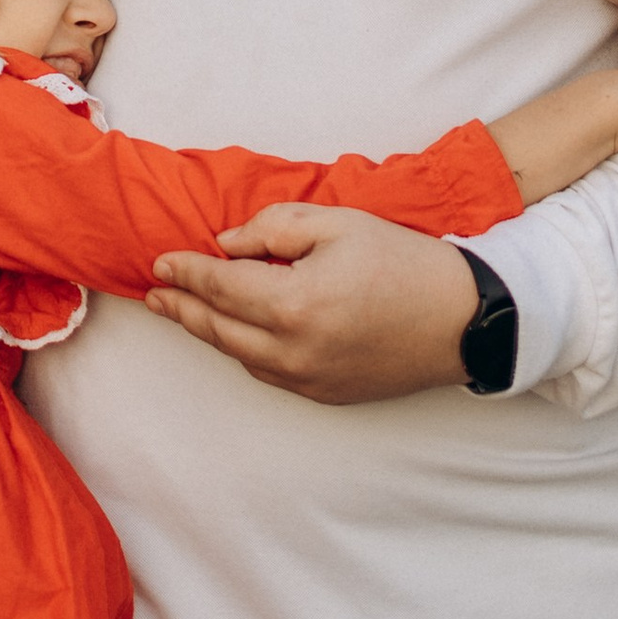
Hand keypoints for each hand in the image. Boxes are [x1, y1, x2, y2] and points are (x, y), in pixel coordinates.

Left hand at [144, 200, 478, 401]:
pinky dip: (244, 350)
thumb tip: (228, 244)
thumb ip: (274, 228)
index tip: (159, 262)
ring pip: (239, 355)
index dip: (184, 273)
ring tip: (185, 311)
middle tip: (154, 293)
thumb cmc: (404, 262)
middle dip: (181, 308)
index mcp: (293, 304)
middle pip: (218, 329)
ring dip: (209, 331)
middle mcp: (292, 351)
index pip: (219, 287)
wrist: (462, 319)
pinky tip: (236, 333)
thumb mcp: (338, 224)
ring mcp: (308, 380)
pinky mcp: (325, 394)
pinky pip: (268, 372)